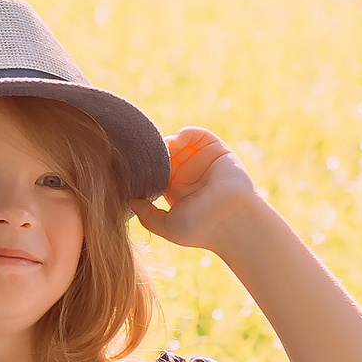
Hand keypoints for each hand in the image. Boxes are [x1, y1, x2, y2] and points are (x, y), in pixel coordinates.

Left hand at [135, 124, 261, 255]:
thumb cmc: (201, 229)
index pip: (156, 170)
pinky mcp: (217, 151)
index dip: (146, 165)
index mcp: (177, 190)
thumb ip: (146, 215)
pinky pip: (199, 134)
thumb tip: (129, 201)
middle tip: (146, 153)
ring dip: (168, 141)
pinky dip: (186, 132)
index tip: (133, 163)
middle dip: (155, 151)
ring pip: (180, 142)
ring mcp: (204, 162)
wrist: (232, 222)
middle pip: (166, 153)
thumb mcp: (166, 226)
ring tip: (163, 149)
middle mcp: (190, 174)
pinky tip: (177, 141)